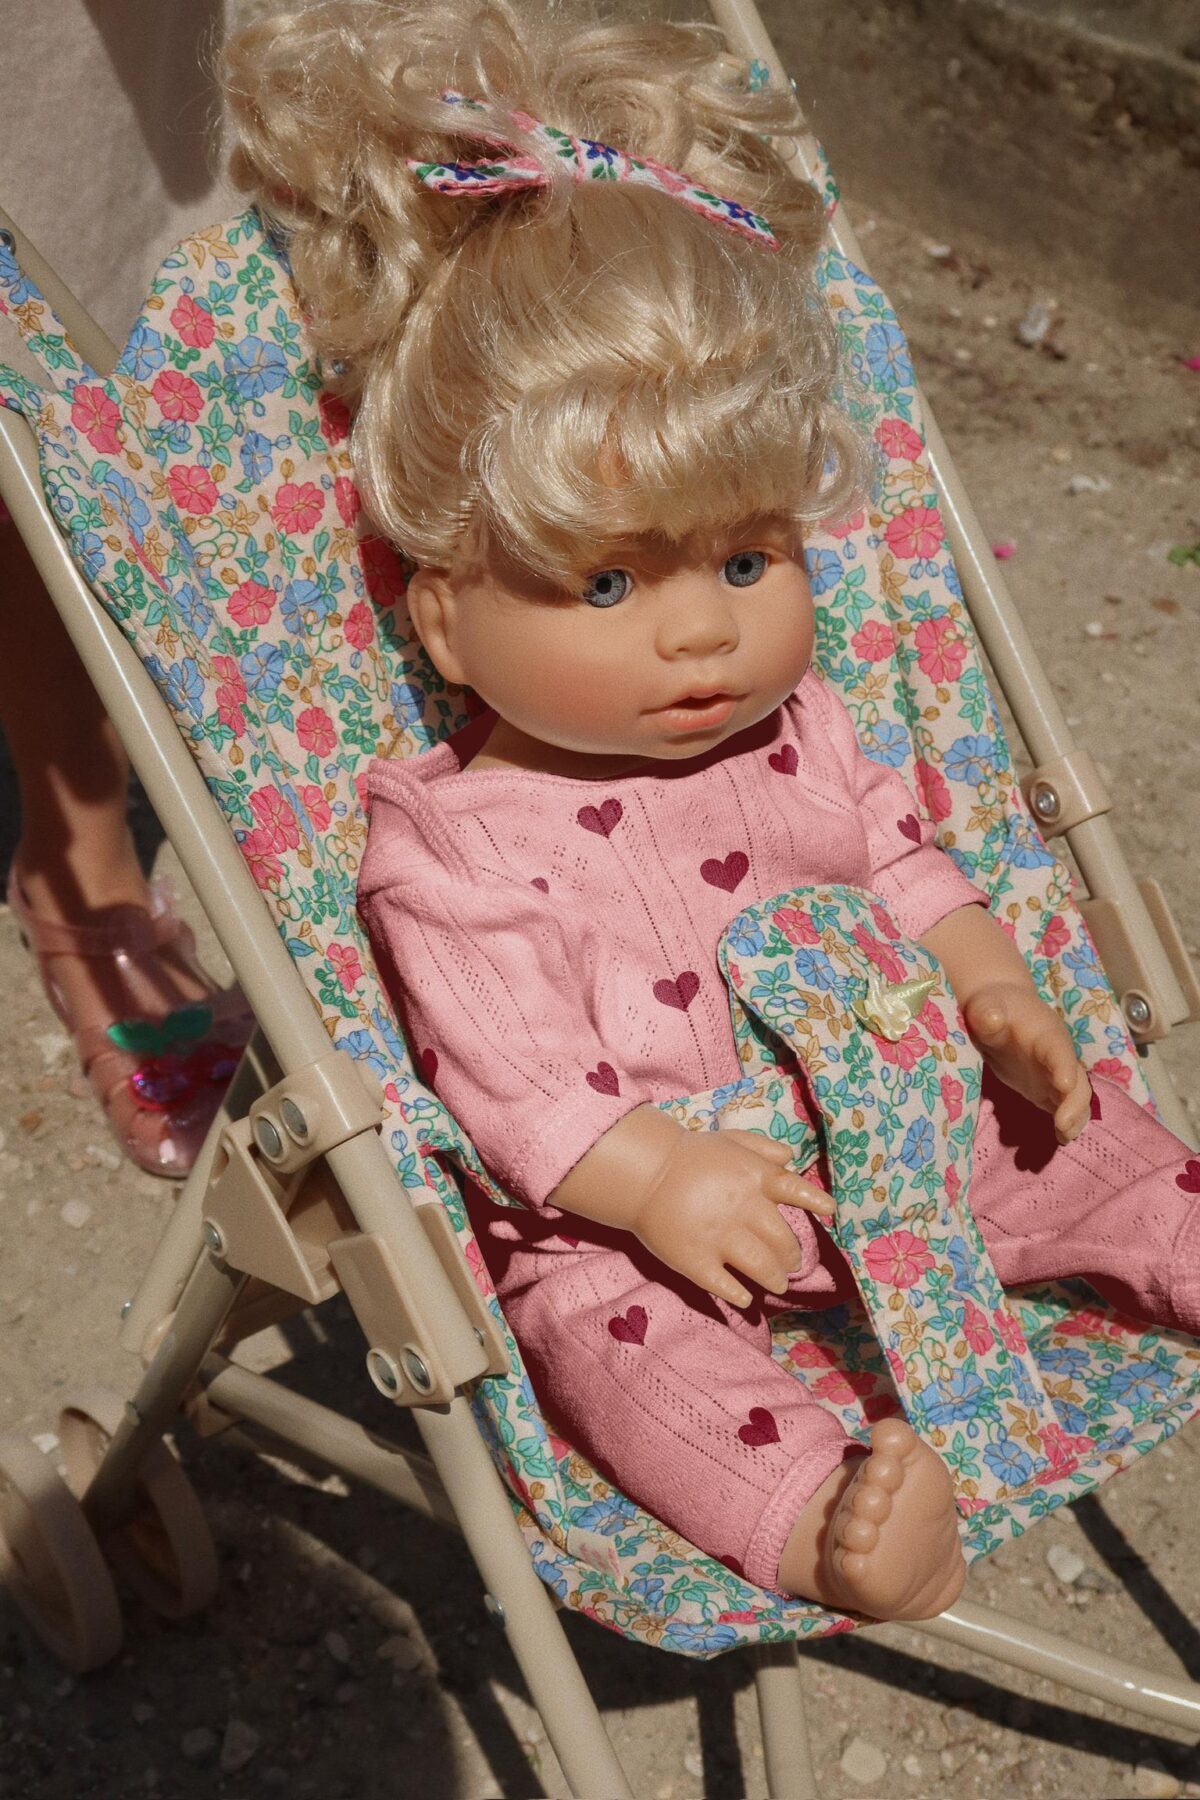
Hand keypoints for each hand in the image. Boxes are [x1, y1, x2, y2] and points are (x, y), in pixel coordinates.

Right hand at [630, 1129, 834, 1309]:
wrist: (643, 1174)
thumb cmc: (689, 1155)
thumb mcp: (728, 1140)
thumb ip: (761, 1148)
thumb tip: (790, 1157)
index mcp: (753, 1177)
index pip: (795, 1191)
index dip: (816, 1202)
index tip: (830, 1212)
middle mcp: (743, 1208)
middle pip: (783, 1241)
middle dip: (792, 1257)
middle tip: (791, 1264)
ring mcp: (720, 1237)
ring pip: (762, 1268)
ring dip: (775, 1278)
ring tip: (777, 1282)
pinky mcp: (697, 1261)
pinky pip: (727, 1286)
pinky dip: (740, 1295)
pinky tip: (745, 1297)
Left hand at [963, 981, 1091, 1143]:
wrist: (998, 1011)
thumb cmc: (990, 1008)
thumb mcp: (985, 1007)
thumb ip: (987, 1013)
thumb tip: (990, 1018)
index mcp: (1046, 1033)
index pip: (1058, 1050)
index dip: (1063, 1066)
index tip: (1063, 1084)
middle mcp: (1059, 1055)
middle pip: (1077, 1079)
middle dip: (1074, 1102)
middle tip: (1062, 1124)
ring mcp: (1056, 1074)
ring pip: (1076, 1097)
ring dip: (1075, 1117)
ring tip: (1064, 1137)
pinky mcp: (1048, 1088)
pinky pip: (1063, 1106)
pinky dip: (1066, 1123)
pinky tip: (1060, 1139)